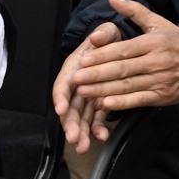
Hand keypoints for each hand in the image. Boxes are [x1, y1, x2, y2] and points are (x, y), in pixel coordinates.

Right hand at [52, 20, 121, 153]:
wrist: (117, 45)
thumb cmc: (108, 38)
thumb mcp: (107, 31)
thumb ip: (103, 34)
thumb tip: (97, 37)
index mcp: (75, 67)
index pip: (63, 83)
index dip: (60, 96)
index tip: (60, 109)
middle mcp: (77, 84)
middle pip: (69, 106)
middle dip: (69, 123)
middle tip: (73, 138)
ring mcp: (87, 96)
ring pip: (80, 116)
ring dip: (81, 132)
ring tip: (83, 146)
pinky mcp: (99, 103)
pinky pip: (97, 117)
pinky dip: (98, 128)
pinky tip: (102, 137)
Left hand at [71, 0, 178, 113]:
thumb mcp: (160, 22)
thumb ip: (134, 11)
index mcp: (154, 42)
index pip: (123, 50)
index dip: (102, 56)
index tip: (83, 59)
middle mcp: (156, 62)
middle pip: (121, 69)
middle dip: (96, 75)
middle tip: (75, 78)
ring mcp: (159, 81)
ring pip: (126, 86)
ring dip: (103, 90)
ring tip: (83, 92)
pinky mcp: (161, 96)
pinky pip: (138, 100)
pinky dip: (121, 104)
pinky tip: (105, 104)